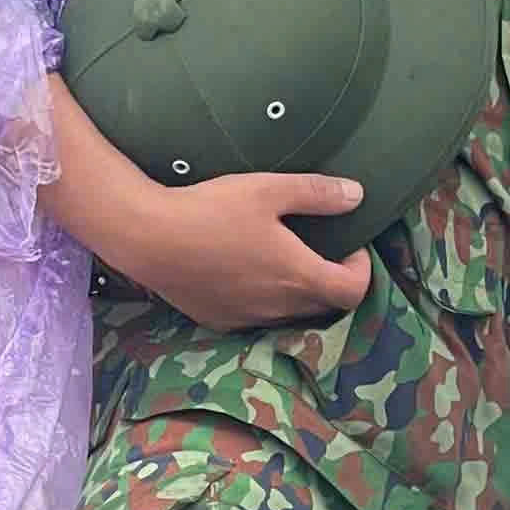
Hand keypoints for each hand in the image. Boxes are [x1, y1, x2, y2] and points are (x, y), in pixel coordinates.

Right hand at [115, 172, 373, 330]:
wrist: (148, 238)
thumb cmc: (212, 210)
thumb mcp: (269, 190)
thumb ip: (317, 193)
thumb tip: (357, 195)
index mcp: (296, 276)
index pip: (352, 292)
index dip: (361, 270)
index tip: (350, 244)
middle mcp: (277, 307)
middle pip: (325, 305)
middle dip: (332, 278)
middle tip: (322, 247)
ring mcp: (247, 318)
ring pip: (291, 314)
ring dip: (299, 291)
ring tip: (284, 256)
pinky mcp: (220, 320)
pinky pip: (257, 316)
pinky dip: (266, 299)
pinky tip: (247, 270)